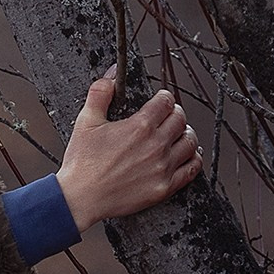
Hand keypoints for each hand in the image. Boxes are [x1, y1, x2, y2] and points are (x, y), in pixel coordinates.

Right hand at [57, 68, 200, 229]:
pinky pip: (192, 170)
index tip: (161, 101)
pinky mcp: (164, 187)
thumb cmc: (82, 163)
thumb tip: (112, 75)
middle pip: (181, 120)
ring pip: (190, 143)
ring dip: (186, 135)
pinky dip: (193, 160)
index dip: (164, 98)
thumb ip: (100, 93)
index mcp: (139, 126)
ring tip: (178, 135)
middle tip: (168, 117)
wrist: (80, 198)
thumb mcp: (86, 121)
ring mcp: (162, 167)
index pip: (166, 102)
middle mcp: (155, 145)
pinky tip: (186, 156)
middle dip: (175, 114)